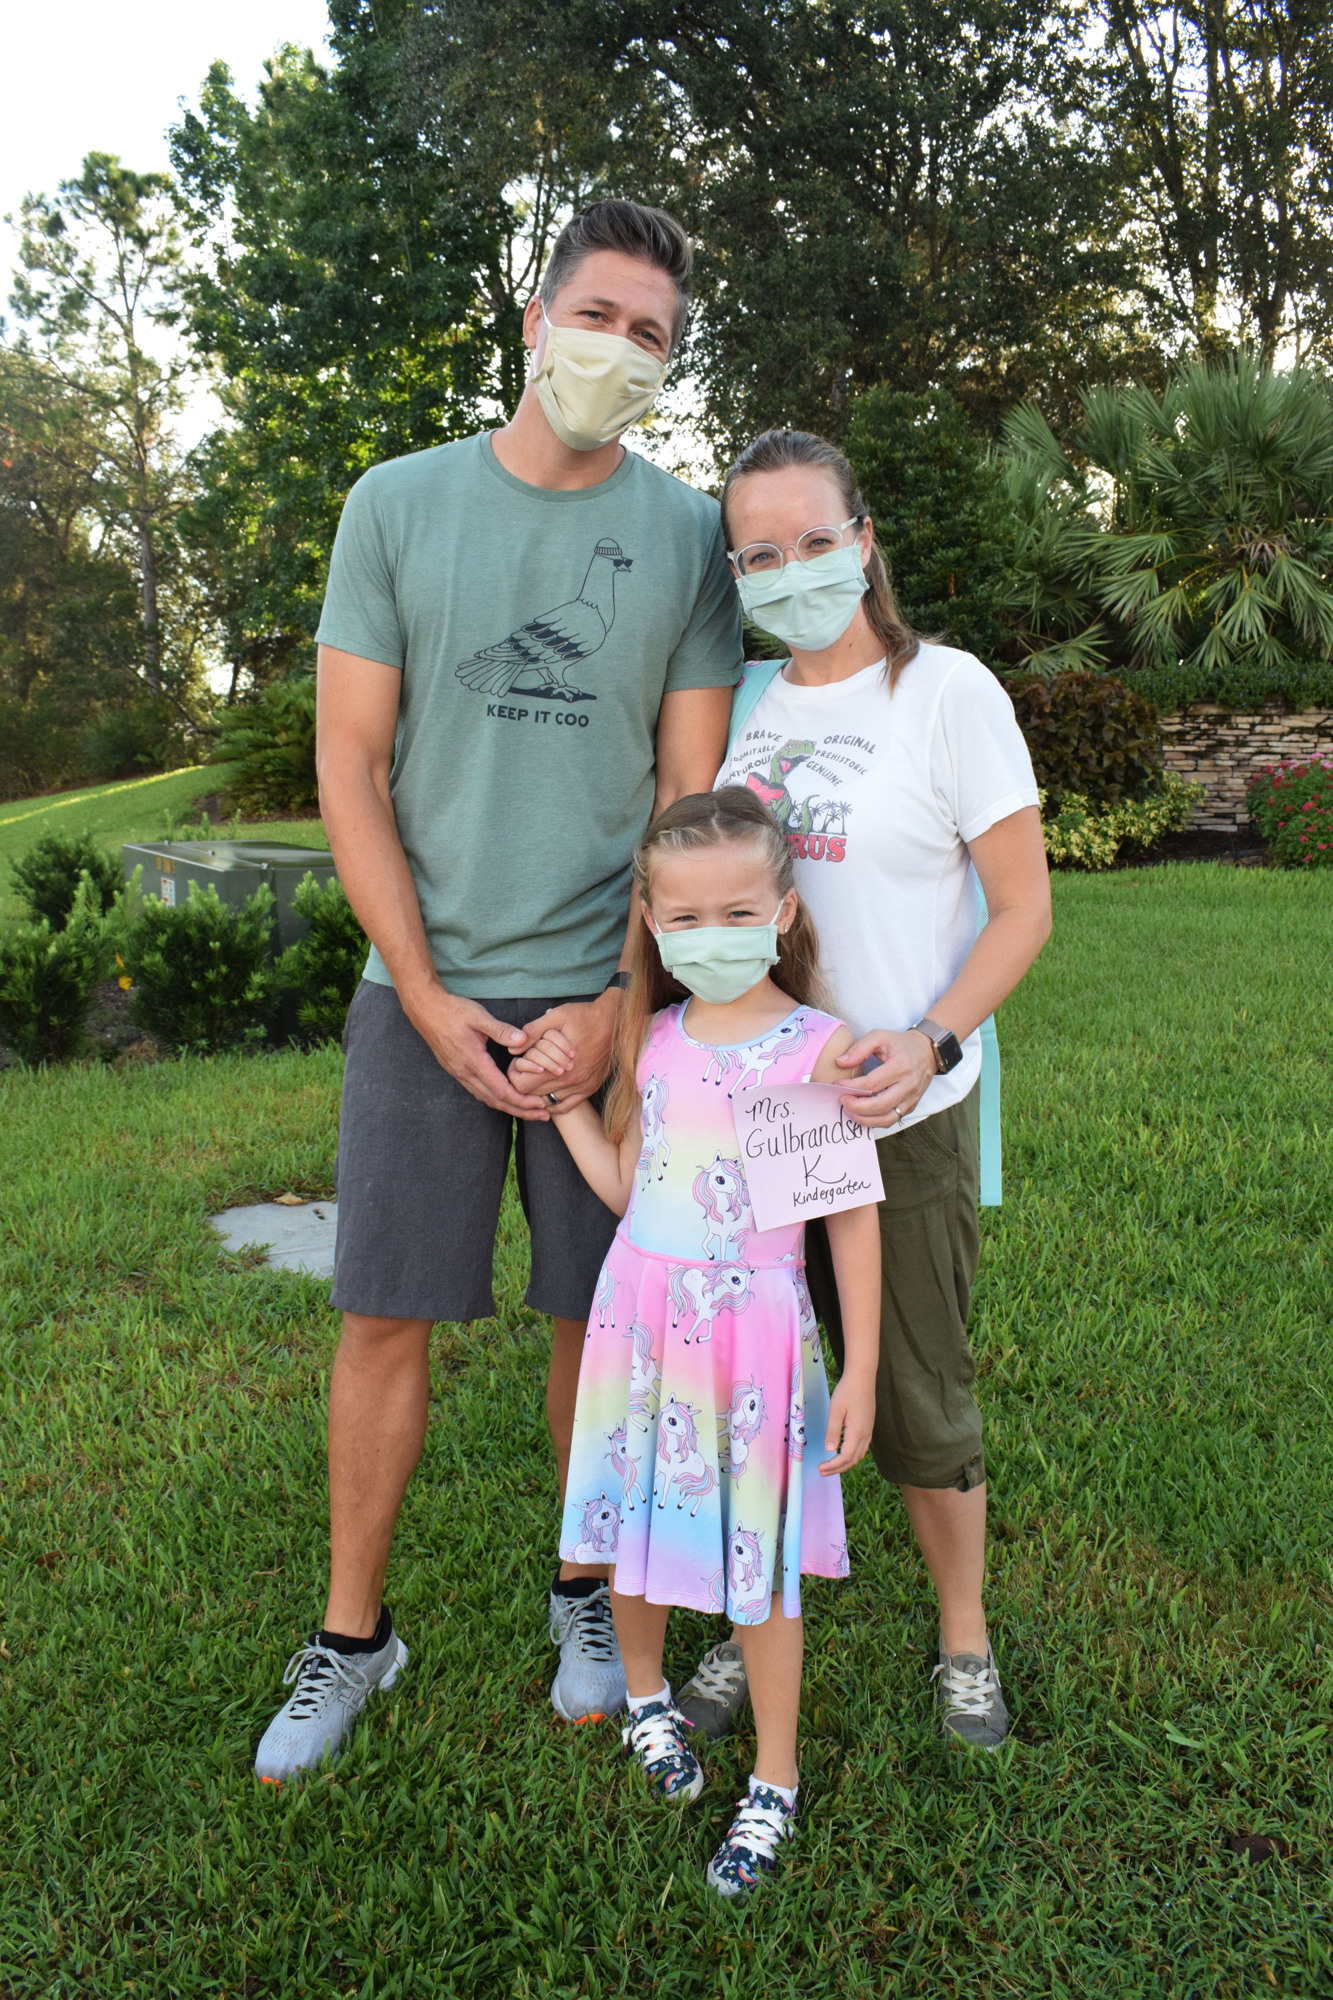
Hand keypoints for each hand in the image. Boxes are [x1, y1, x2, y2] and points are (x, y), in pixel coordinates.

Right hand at [401, 985, 551, 1119]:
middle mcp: (465, 1073)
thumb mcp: (479, 1016)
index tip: (540, 1104)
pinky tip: (506, 1098)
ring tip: (529, 1111)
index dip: (522, 1100)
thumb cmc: (452, 1010)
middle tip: (543, 1115)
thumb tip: (523, 1039)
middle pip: (496, 1101)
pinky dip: (496, 1098)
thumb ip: (501, 1030)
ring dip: (509, 1107)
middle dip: (521, 1110)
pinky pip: (478, 1091)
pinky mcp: (456, 1070)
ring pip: (486, 1098)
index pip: (501, 1090)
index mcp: (473, 1061)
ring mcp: (459, 1073)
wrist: (425, 1010)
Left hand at [507, 990, 620, 1110]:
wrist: (617, 1021)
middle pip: (533, 1096)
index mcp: (557, 1066)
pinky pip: (567, 1106)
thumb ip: (532, 1032)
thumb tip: (512, 1046)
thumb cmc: (585, 1016)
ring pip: (549, 1102)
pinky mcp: (590, 1088)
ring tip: (537, 1078)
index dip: (515, 1076)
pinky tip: (549, 1093)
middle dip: (526, 1084)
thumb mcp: (556, 1017)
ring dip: (540, 1092)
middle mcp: (569, 1082)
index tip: (517, 1064)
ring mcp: (581, 1087)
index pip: (523, 1087)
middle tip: (526, 1070)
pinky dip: (555, 1103)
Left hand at [820, 1372, 874, 1474]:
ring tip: (832, 1466)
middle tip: (822, 1471)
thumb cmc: (847, 1391)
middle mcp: (866, 1434)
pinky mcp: (869, 1426)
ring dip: (845, 1463)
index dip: (833, 1465)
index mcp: (857, 1432)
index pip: (845, 1457)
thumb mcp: (836, 1410)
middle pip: (853, 1459)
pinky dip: (852, 1456)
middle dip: (838, 1468)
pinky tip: (843, 1453)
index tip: (820, 1468)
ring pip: (859, 1455)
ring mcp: (869, 1431)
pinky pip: (862, 1447)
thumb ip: (833, 1431)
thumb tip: (830, 1450)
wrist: (862, 1377)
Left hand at [834, 1027, 936, 1128]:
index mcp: (900, 1066)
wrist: (927, 1052)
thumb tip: (840, 1062)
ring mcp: (911, 1098)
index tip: (839, 1085)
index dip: (852, 1087)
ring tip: (850, 1110)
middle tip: (842, 1100)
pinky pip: (891, 1120)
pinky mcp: (911, 1106)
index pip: (872, 1084)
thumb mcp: (880, 1036)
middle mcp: (908, 1085)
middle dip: (856, 1107)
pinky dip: (874, 1121)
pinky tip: (862, 1114)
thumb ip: (859, 1048)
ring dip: (864, 1119)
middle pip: (880, 1105)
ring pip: (886, 1118)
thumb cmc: (901, 1044)